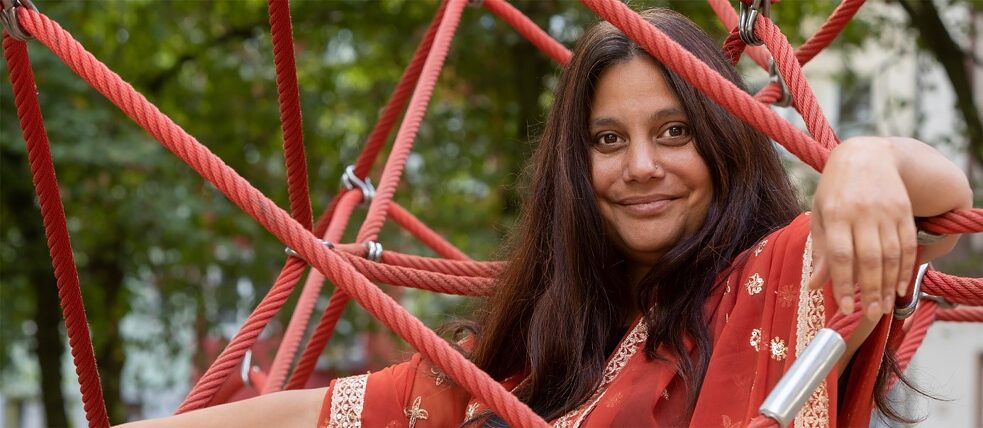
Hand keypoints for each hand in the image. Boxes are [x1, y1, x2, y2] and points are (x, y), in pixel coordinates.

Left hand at [808, 137, 917, 319]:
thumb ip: (820, 251)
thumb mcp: (820, 214)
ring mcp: (886, 212)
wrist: (865, 155)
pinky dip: (905, 269)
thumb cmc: (834, 190)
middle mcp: (862, 213)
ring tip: (883, 308)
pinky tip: (900, 288)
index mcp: (835, 213)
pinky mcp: (904, 211)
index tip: (845, 308)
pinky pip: (907, 245)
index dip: (842, 284)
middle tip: (869, 316)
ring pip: (891, 255)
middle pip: (869, 259)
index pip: (839, 255)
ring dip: (888, 285)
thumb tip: (814, 285)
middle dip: (869, 291)